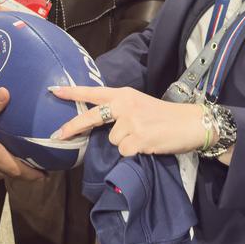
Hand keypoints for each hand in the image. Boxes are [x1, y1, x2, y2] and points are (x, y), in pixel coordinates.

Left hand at [50, 86, 206, 155]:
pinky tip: (148, 145)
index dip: (73, 92)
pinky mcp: (138, 139)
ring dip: (125, 143)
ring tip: (143, 137)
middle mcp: (124, 105)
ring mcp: (131, 122)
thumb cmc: (164, 116)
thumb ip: (119, 109)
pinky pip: (125, 152)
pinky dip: (134, 152)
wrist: (191, 123)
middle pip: (91, 117)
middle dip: (72, 127)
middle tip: (57, 135)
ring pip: (113, 141)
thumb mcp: (138, 104)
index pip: (93, 92)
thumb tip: (99, 123)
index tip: (53, 91)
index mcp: (123, 94)